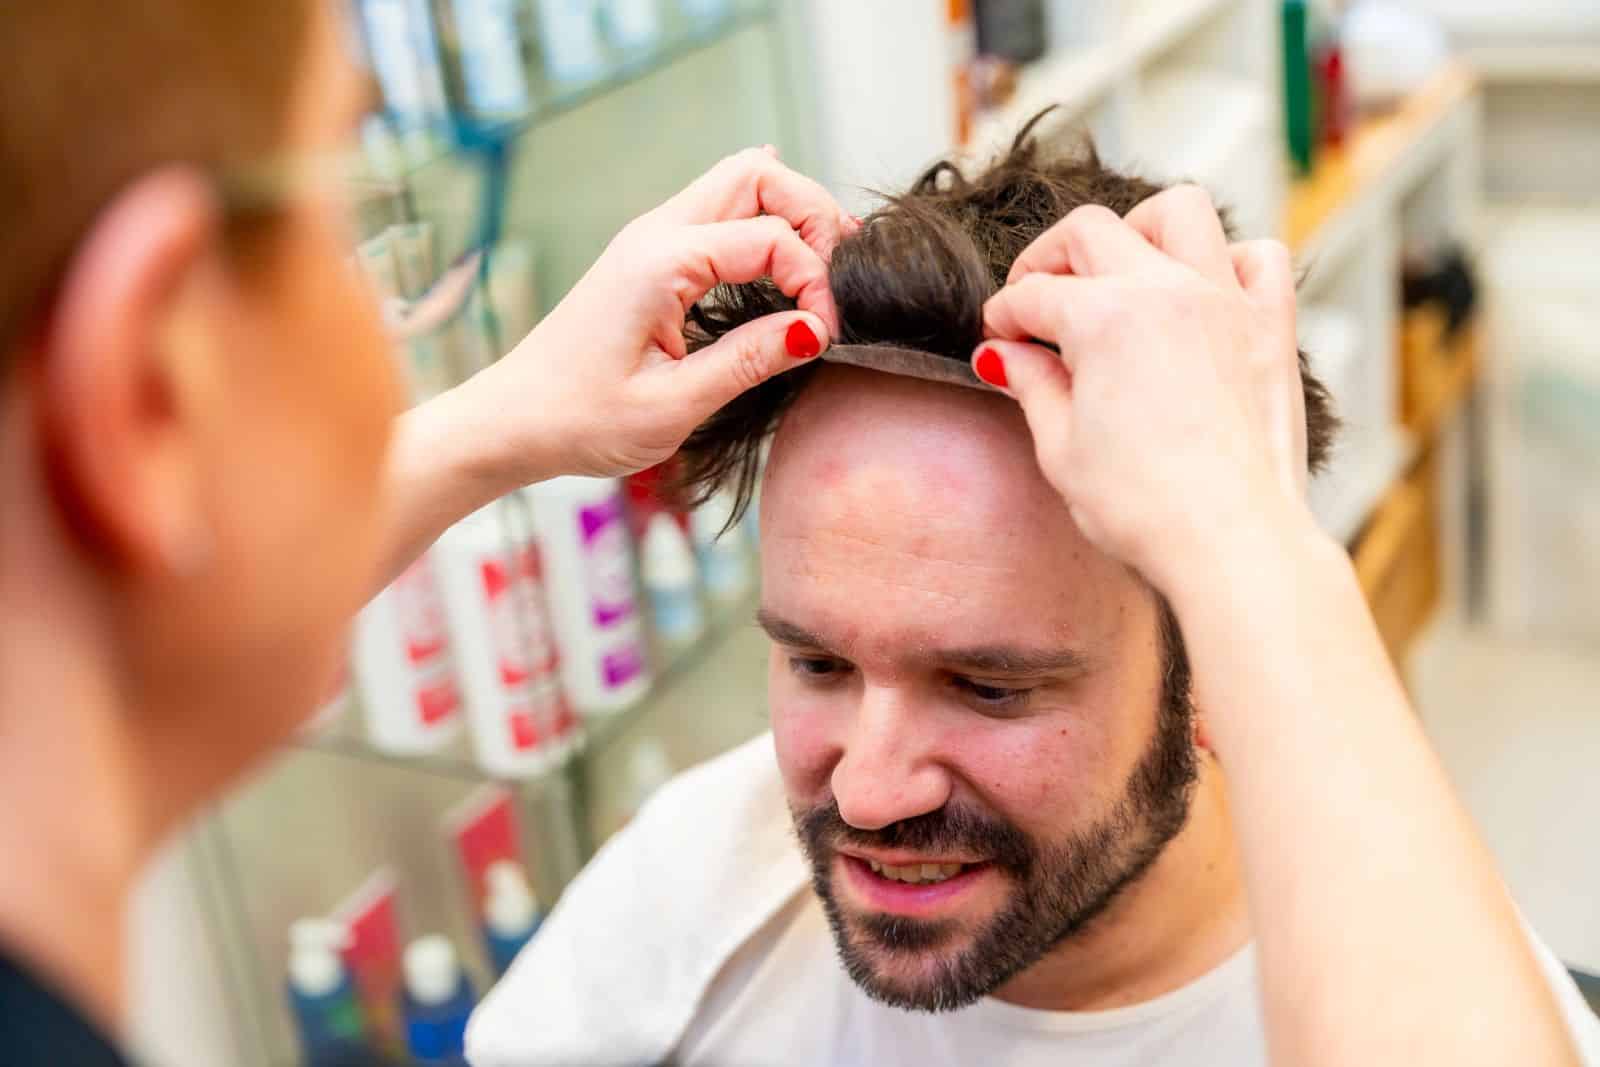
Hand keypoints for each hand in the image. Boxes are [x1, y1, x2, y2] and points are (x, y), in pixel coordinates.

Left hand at [472, 146, 852, 480]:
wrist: (512, 421)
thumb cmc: (580, 420)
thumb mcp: (672, 406)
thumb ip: (749, 361)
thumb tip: (815, 329)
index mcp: (660, 263)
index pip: (770, 237)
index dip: (814, 281)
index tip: (824, 336)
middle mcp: (655, 234)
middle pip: (757, 174)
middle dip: (812, 213)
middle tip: (838, 275)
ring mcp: (650, 240)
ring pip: (739, 184)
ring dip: (790, 215)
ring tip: (823, 269)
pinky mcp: (650, 258)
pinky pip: (718, 212)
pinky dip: (762, 223)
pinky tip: (787, 249)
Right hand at [973, 185, 1315, 592]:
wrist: (1232, 543)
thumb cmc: (1146, 509)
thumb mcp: (1062, 449)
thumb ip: (1033, 386)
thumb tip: (1004, 356)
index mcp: (1104, 317)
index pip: (1033, 296)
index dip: (1004, 316)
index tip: (998, 339)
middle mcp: (1167, 290)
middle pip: (1091, 231)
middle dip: (1050, 259)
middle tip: (1035, 298)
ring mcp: (1226, 302)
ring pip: (1181, 212)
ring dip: (1139, 229)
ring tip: (1120, 267)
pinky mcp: (1271, 329)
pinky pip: (1260, 257)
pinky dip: (1229, 260)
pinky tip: (1203, 291)